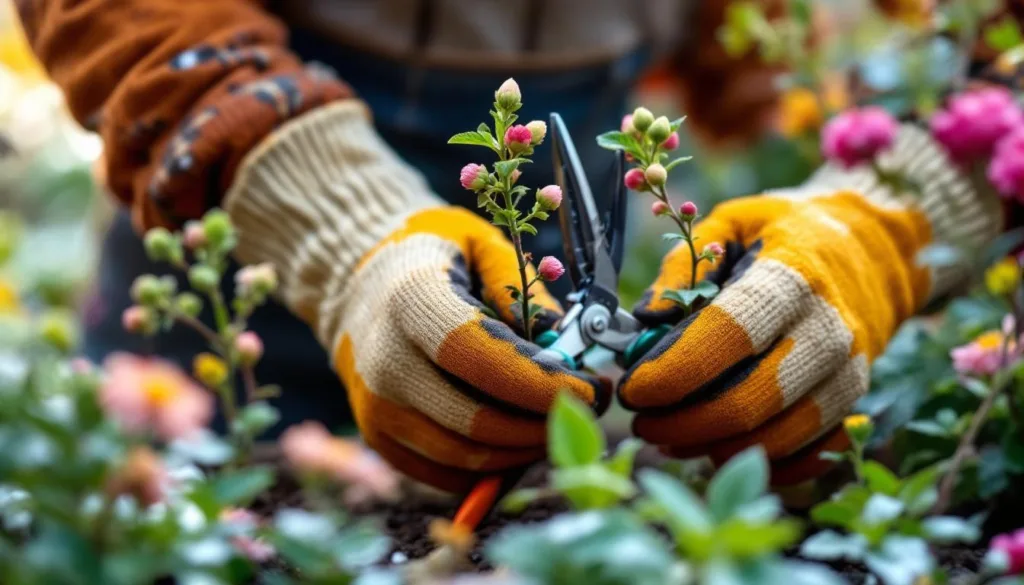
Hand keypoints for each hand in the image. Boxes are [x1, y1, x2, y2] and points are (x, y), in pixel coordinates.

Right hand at [334, 207, 607, 491]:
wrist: (358, 282)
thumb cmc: (433, 257)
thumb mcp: (481, 245)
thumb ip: (522, 289)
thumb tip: (562, 345)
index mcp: (413, 300)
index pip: (482, 359)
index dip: (540, 384)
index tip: (588, 389)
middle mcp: (387, 360)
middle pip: (476, 421)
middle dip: (543, 425)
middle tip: (585, 411)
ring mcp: (376, 405)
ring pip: (464, 458)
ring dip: (523, 451)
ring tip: (555, 425)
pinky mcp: (378, 436)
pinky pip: (444, 475)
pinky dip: (491, 470)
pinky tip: (518, 441)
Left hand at [619, 191, 935, 483]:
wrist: (873, 251)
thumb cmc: (785, 236)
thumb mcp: (732, 222)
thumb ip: (683, 264)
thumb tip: (647, 317)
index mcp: (791, 278)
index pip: (729, 336)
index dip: (674, 371)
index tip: (633, 388)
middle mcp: (827, 331)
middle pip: (747, 402)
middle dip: (681, 422)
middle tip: (641, 420)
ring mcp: (848, 374)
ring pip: (774, 439)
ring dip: (710, 449)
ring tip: (668, 437)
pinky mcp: (854, 405)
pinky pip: (806, 458)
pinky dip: (754, 464)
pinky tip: (716, 449)